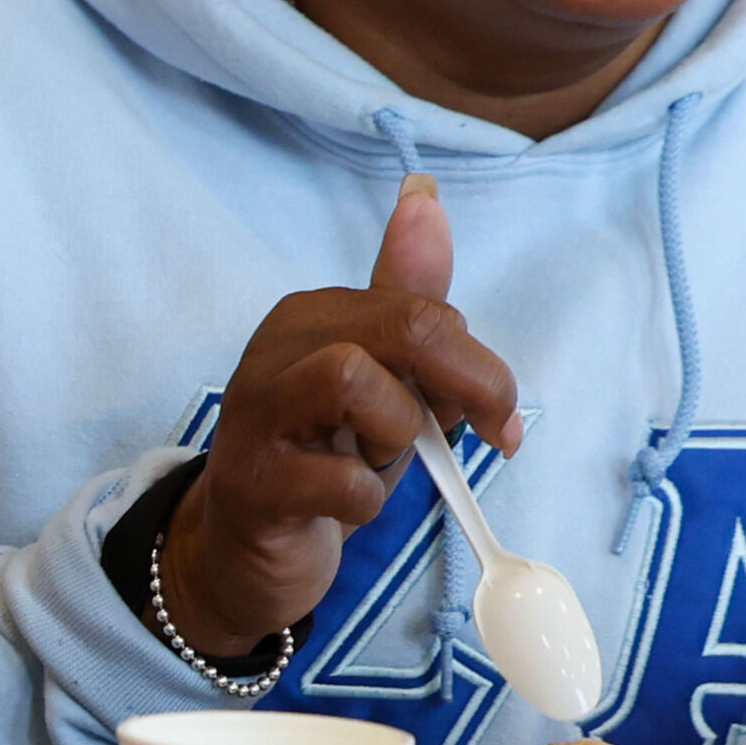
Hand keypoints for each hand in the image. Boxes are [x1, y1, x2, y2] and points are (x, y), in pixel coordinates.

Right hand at [155, 177, 520, 656]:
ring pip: (354, 378)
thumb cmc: (323, 455)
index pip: (424, 310)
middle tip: (486, 437)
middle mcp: (276, 348)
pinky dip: (367, 499)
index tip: (498, 418)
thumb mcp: (381, 378)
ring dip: (399, 431)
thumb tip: (425, 195)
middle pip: (402, 327)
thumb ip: (410, 300)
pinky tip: (349, 505)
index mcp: (315, 315)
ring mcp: (256, 415)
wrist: (247, 549)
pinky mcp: (252, 484)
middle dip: (466, 383)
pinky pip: (340, 479)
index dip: (482, 367)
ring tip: (384, 461)